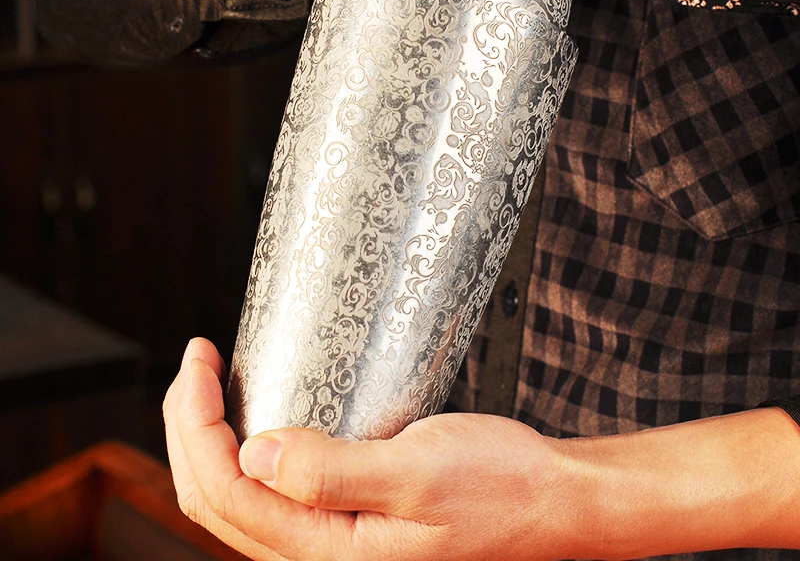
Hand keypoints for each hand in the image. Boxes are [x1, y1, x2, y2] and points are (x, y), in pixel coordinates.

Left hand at [163, 338, 596, 560]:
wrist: (549, 502)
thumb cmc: (500, 486)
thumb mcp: (418, 472)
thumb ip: (332, 472)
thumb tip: (254, 453)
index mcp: (328, 555)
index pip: (224, 491)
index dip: (195, 423)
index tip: (198, 361)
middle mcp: (318, 557)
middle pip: (216, 498)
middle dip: (188, 426)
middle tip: (194, 362)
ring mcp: (330, 542)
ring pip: (238, 497)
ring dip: (209, 439)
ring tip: (205, 386)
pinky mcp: (346, 520)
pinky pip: (272, 493)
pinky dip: (246, 450)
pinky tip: (254, 418)